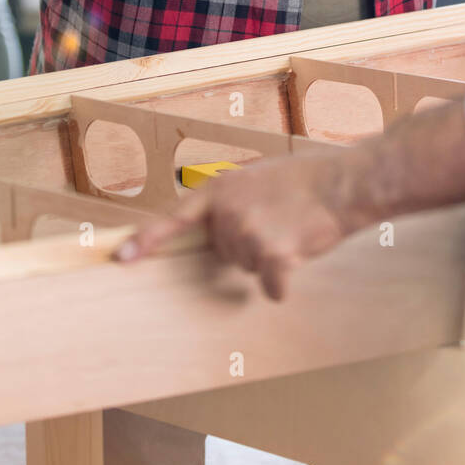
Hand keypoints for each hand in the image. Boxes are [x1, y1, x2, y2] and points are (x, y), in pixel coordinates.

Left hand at [116, 150, 365, 300]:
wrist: (343, 183)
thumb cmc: (306, 178)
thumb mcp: (258, 177)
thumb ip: (233, 199)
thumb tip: (220, 228)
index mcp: (221, 189)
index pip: (175, 219)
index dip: (146, 240)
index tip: (121, 258)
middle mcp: (228, 213)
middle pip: (225, 252)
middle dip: (247, 244)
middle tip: (277, 220)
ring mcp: (249, 234)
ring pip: (247, 269)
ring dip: (268, 258)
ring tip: (291, 230)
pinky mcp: (273, 256)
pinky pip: (270, 288)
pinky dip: (283, 283)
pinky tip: (300, 256)